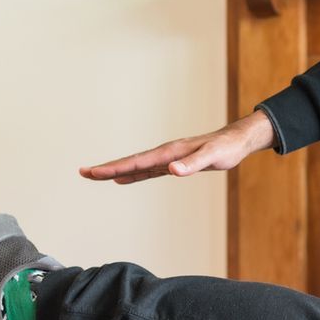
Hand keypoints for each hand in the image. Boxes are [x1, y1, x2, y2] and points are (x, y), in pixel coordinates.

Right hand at [79, 112, 273, 184]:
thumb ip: (193, 164)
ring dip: (116, 170)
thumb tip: (173, 170)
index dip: (114, 168)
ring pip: (136, 165)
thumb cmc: (226, 149)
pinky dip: (133, 174)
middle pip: (130, 162)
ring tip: (95, 175)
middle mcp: (165, 154)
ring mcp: (168, 158)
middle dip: (106, 168)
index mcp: (170, 152)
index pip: (136, 162)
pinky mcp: (174, 163)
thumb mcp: (213, 157)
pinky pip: (147, 169)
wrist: (236, 140)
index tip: (94, 172)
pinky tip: (124, 178)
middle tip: (83, 173)